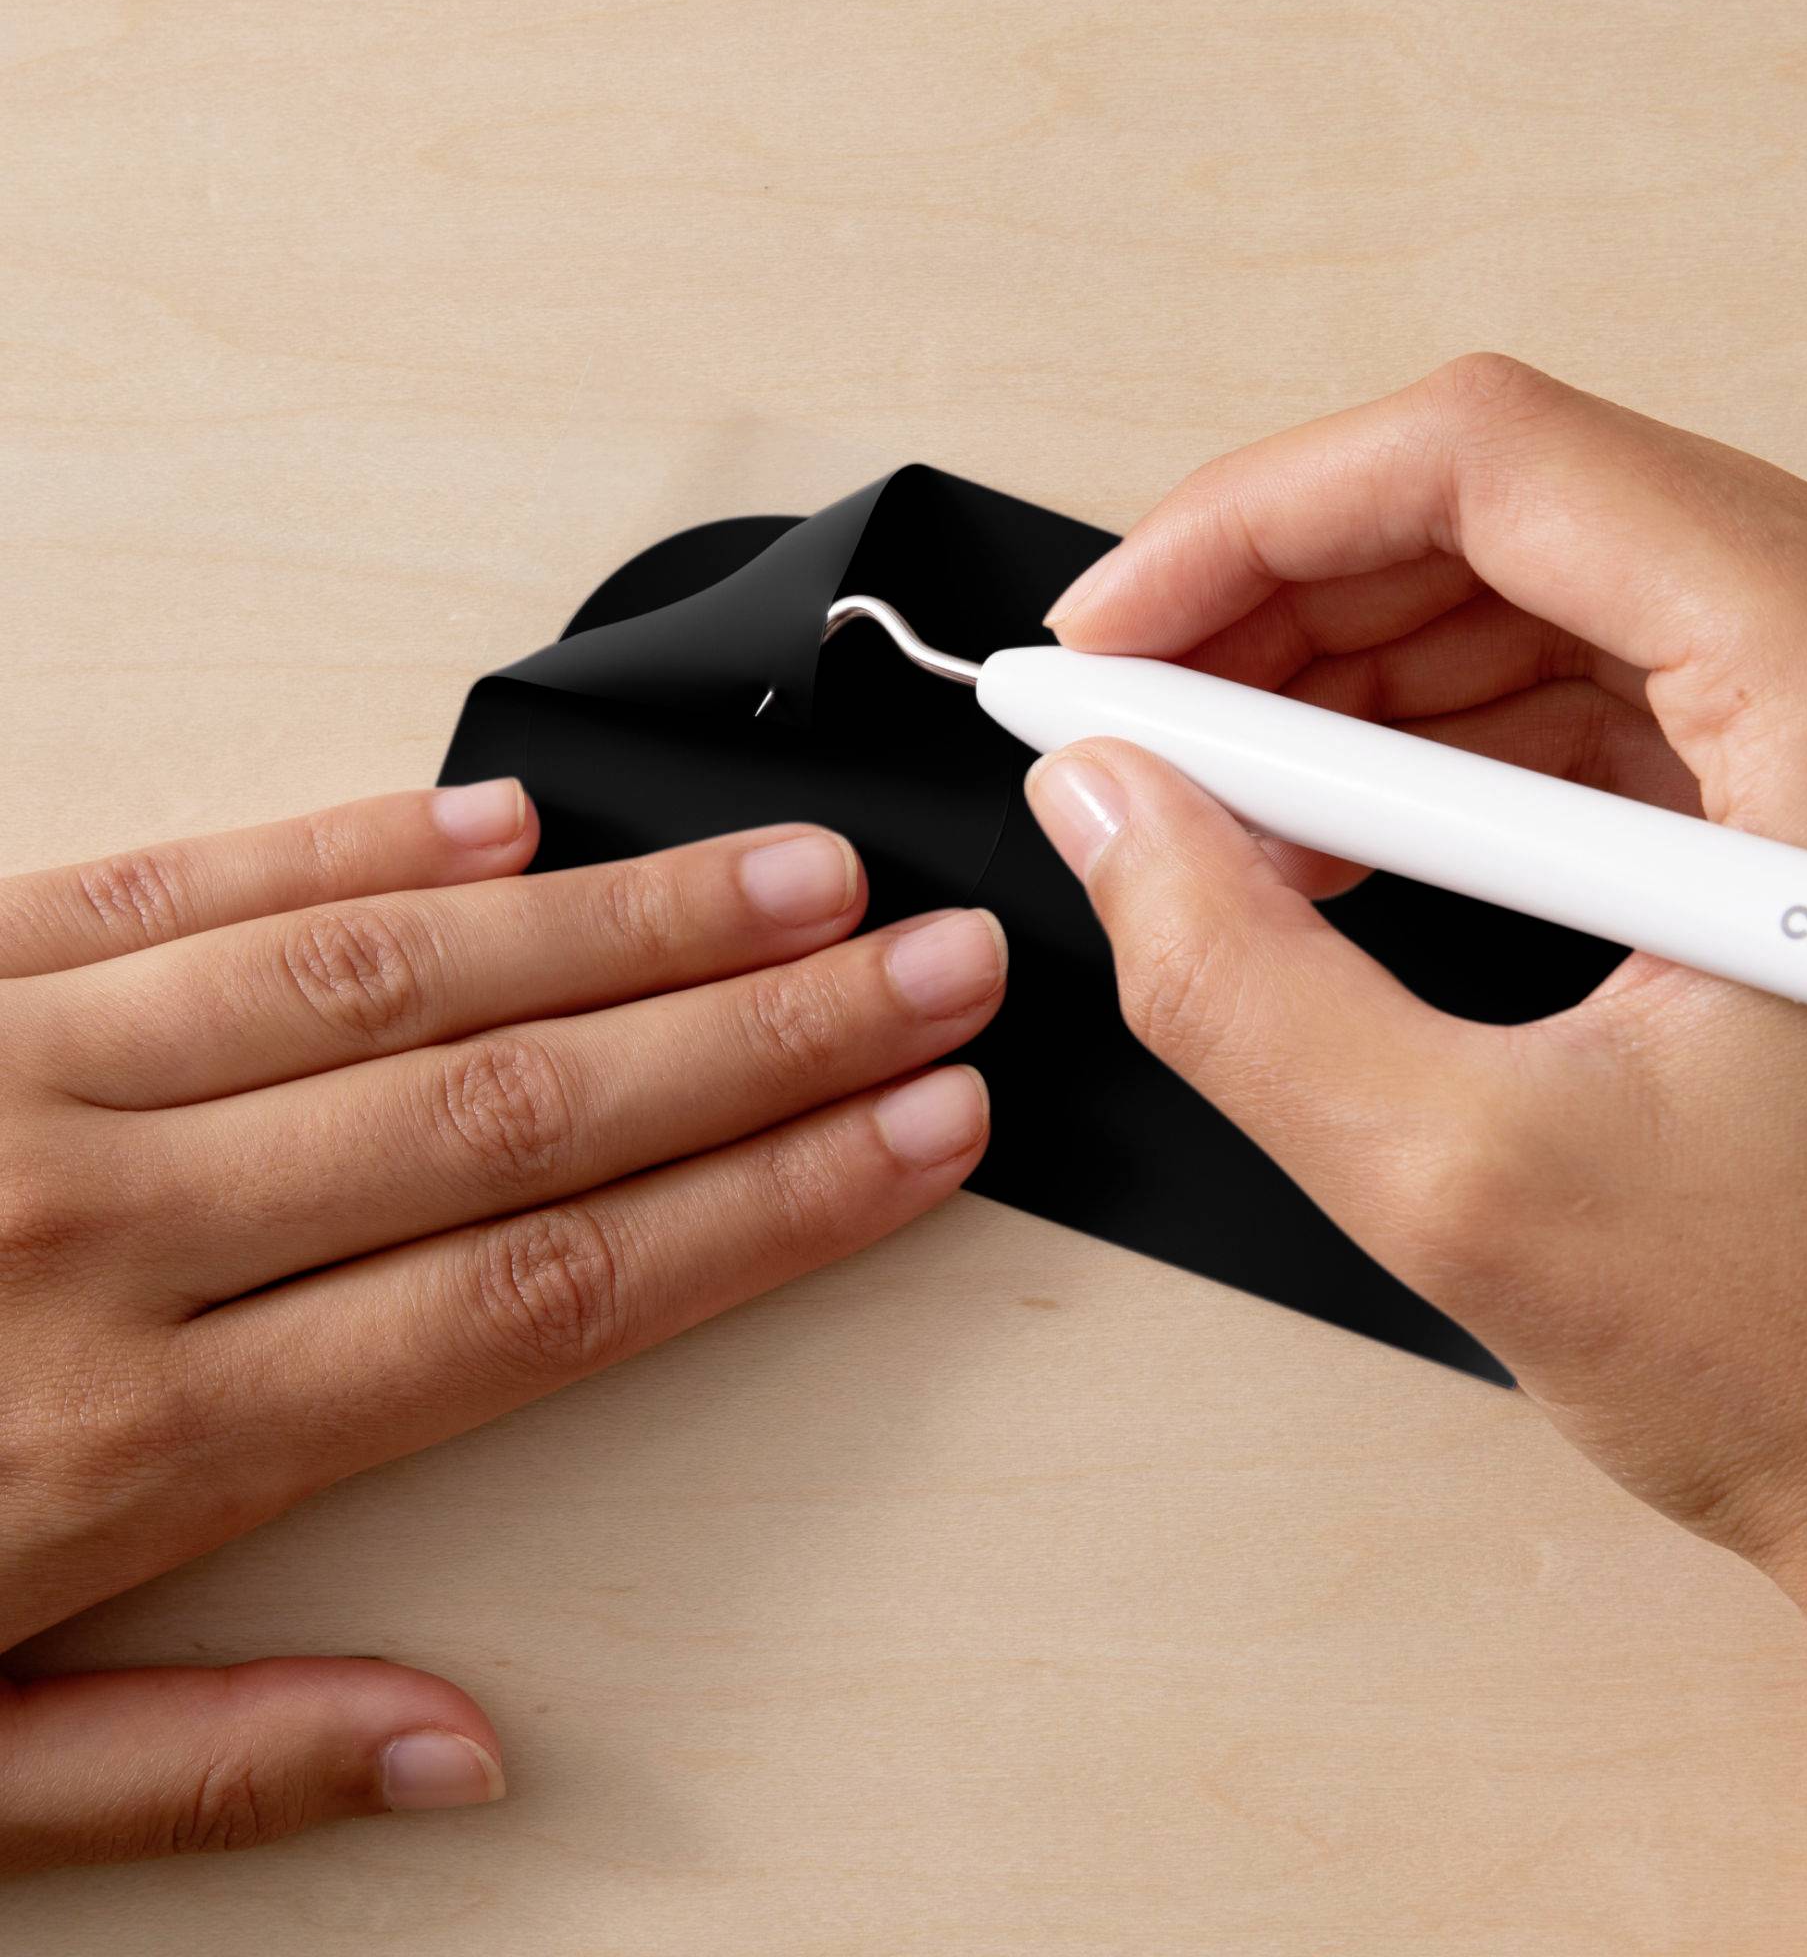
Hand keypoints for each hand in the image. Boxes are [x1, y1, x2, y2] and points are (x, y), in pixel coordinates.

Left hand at [0, 782, 1002, 1870]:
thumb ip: (209, 1763)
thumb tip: (474, 1749)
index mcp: (128, 1448)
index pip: (544, 1292)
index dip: (767, 1205)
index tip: (918, 1136)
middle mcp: (102, 1232)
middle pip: (515, 1106)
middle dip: (764, 1033)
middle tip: (931, 963)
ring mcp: (9, 1072)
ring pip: (385, 974)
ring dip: (616, 924)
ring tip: (790, 880)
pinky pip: (178, 885)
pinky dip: (356, 846)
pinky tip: (502, 825)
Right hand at [1025, 355, 1806, 1950]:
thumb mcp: (1472, 1186)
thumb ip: (1237, 983)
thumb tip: (1105, 811)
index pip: (1490, 463)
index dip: (1252, 524)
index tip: (1114, 631)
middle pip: (1509, 506)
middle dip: (1278, 600)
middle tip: (1131, 712)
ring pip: (1537, 591)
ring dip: (1344, 672)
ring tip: (1211, 797)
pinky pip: (1589, 692)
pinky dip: (1435, 742)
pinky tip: (1333, 834)